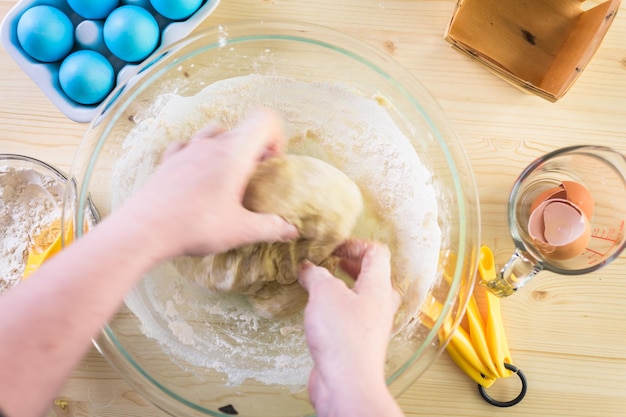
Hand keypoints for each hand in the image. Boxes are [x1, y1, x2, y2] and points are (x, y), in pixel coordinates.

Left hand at [122, 108, 297, 258]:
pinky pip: (187, 146)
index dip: (276, 136)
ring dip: (226, 147)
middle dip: (254, 148)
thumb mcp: (240, 231)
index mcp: (234, 153)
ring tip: (227, 174)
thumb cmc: (196, 226)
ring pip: (214, 133)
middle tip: (254, 177)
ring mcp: (186, 150)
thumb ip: (271, 228)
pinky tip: (196, 175)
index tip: (272, 163)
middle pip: (241, 128)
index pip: (264, 119)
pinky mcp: (167, 161)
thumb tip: (292, 230)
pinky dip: (197, 154)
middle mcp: (211, 144)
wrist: (143, 230)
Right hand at [298, 240, 402, 416]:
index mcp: (378, 286)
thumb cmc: (342, 337)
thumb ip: (316, 275)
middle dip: (348, 264)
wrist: (347, 383)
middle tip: (328, 261)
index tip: (332, 247)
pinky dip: (336, 306)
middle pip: (371, 273)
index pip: (376, 252)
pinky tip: (317, 310)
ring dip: (341, 285)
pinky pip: (350, 315)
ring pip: (360, 295)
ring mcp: (371, 324)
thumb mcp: (324, 293)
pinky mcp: (358, 341)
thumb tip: (308, 268)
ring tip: (320, 283)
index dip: (354, 244)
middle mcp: (379, 304)